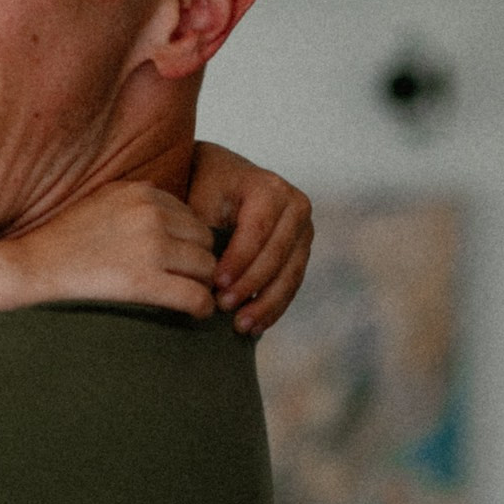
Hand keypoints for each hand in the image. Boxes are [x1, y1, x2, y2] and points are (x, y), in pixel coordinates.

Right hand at [2, 179, 218, 318]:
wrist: (34, 264)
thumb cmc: (62, 238)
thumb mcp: (101, 198)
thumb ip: (135, 198)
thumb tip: (165, 205)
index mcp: (141, 193)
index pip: (191, 216)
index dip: (187, 240)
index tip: (178, 259)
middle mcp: (151, 214)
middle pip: (204, 239)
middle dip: (198, 260)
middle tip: (186, 279)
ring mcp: (150, 247)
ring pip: (206, 267)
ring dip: (201, 283)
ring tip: (189, 294)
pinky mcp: (145, 281)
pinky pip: (195, 295)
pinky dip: (201, 307)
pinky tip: (195, 312)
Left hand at [187, 141, 312, 333]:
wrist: (220, 177)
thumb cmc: (203, 189)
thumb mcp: (200, 200)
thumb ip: (204, 232)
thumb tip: (202, 274)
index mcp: (270, 189)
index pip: (257, 231)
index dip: (238, 261)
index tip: (215, 285)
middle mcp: (295, 207)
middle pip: (278, 255)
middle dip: (251, 286)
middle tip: (224, 308)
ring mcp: (303, 230)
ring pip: (290, 274)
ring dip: (266, 304)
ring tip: (242, 326)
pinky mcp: (301, 251)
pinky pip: (292, 283)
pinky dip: (274, 306)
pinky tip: (256, 326)